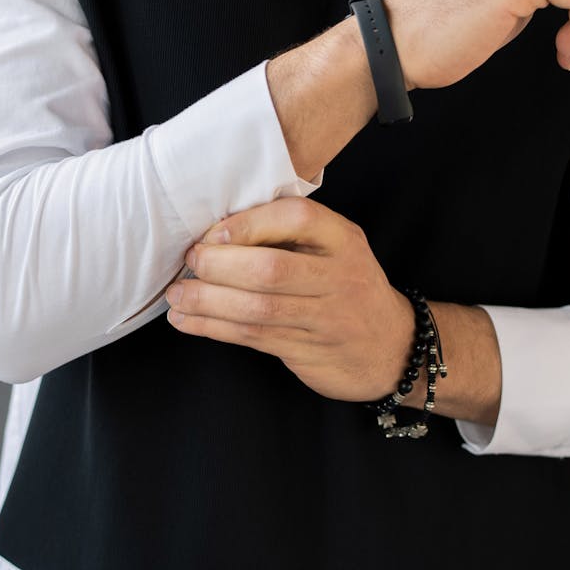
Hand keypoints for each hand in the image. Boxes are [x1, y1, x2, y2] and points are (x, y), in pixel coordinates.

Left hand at [164, 197, 413, 403]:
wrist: (392, 346)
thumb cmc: (348, 288)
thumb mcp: (337, 249)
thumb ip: (293, 236)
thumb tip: (218, 230)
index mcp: (344, 240)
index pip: (296, 219)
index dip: (248, 224)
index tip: (213, 233)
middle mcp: (339, 277)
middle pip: (270, 269)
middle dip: (219, 265)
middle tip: (190, 261)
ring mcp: (325, 318)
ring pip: (257, 309)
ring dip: (207, 301)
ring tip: (177, 295)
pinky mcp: (308, 350)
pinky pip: (253, 336)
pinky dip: (214, 328)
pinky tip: (188, 320)